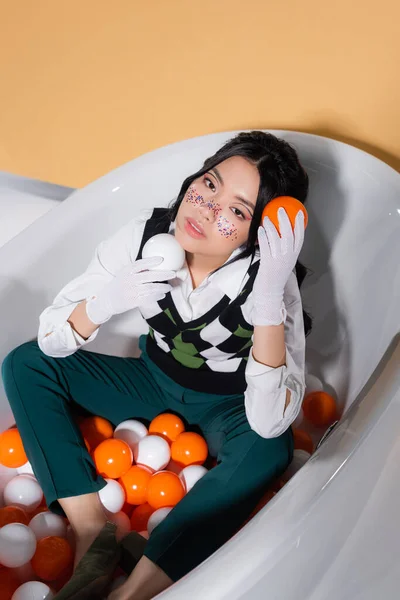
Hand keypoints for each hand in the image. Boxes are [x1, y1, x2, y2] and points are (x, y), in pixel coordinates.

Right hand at [86, 256, 175, 324]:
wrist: (106, 300)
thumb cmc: (119, 285)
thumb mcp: (124, 273)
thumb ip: (136, 270)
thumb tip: (154, 264)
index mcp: (127, 271)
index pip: (140, 264)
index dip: (151, 261)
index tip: (162, 259)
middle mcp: (129, 280)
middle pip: (149, 276)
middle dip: (163, 275)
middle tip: (173, 273)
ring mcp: (131, 291)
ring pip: (150, 288)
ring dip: (162, 287)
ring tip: (169, 287)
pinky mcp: (133, 301)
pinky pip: (148, 298)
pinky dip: (156, 296)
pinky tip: (162, 295)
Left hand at [252, 207, 304, 325]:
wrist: (270, 293)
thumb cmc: (275, 276)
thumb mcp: (283, 262)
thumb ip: (284, 250)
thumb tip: (280, 234)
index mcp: (293, 256)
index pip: (300, 238)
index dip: (300, 225)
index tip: (299, 213)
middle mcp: (288, 257)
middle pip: (289, 234)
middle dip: (285, 220)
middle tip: (280, 209)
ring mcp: (278, 260)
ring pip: (276, 238)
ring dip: (270, 226)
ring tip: (266, 218)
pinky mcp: (268, 263)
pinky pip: (265, 246)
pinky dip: (263, 236)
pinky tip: (260, 230)